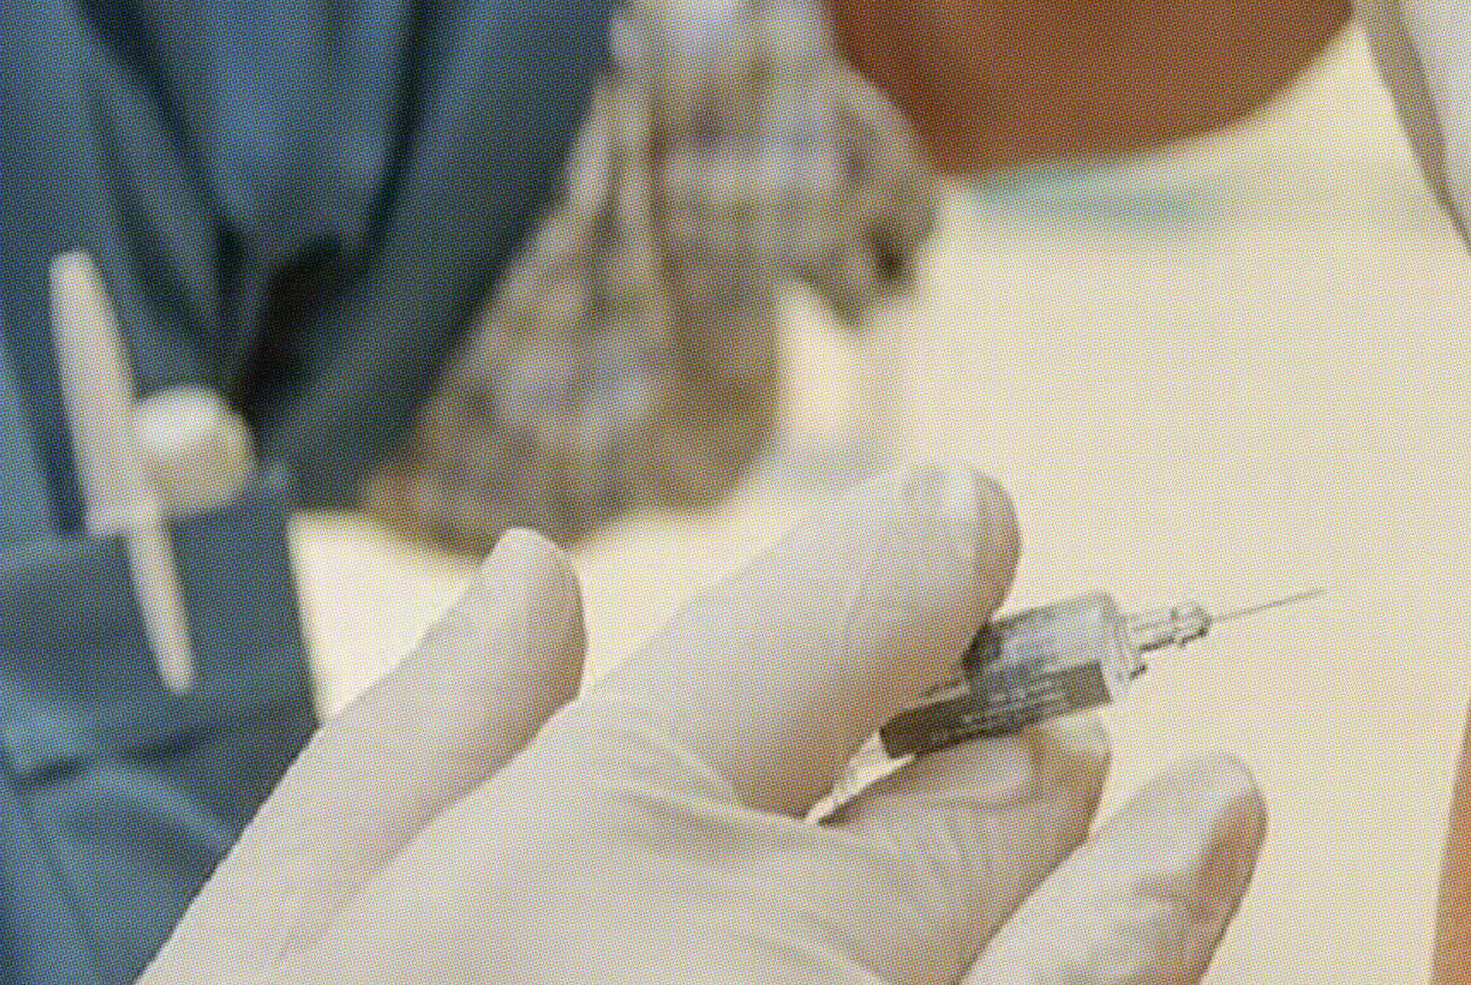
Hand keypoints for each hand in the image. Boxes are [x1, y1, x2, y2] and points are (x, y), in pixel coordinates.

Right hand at [146, 465, 1266, 983]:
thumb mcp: (257, 979)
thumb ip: (393, 768)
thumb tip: (532, 580)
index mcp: (580, 854)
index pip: (814, 630)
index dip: (911, 564)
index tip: (961, 532)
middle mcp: (766, 957)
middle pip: (971, 801)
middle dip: (1012, 753)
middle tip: (1053, 731)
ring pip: (1097, 940)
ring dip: (1155, 871)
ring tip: (1212, 812)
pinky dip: (1139, 982)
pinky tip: (1182, 932)